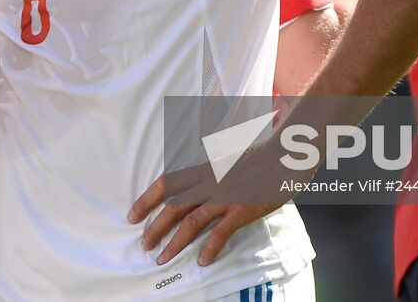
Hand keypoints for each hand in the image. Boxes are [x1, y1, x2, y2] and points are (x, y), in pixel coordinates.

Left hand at [127, 144, 291, 266]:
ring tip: (162, 258)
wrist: (285, 155)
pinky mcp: (242, 209)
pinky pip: (221, 232)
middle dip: (155, 227)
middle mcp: (209, 181)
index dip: (146, 200)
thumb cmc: (258, 155)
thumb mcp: (226, 156)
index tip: (132, 215)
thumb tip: (194, 181)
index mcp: (203, 168)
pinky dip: (211, 247)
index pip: (166, 183)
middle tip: (144, 245)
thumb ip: (209, 169)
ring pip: (192, 222)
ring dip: (174, 243)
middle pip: (173, 206)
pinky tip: (202, 261)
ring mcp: (225, 195)